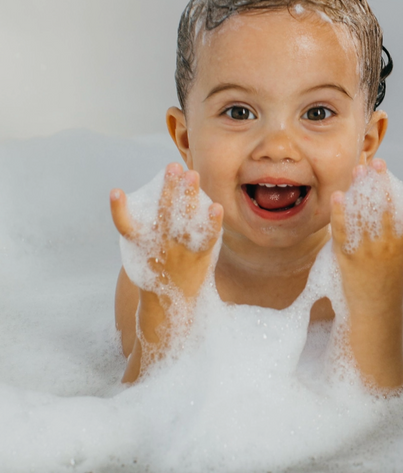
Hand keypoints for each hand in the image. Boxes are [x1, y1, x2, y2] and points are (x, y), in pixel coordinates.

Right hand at [110, 162, 222, 301]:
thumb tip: (163, 195)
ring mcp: (180, 251)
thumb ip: (148, 230)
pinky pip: (207, 238)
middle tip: (172, 167)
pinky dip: (211, 223)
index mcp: (141, 246)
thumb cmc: (157, 272)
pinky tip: (216, 207)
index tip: (115, 192)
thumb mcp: (144, 254)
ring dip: (188, 196)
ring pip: (183, 220)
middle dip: (168, 188)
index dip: (118, 210)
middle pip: (161, 213)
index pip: (125, 226)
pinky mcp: (199, 256)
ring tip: (192, 174)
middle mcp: (159, 246)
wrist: (171, 306)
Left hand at [330, 159, 402, 388]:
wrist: (375, 324)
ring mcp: (368, 252)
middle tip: (379, 162)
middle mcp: (387, 247)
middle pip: (387, 207)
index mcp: (401, 248)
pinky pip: (343, 232)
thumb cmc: (383, 298)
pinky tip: (338, 197)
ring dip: (362, 190)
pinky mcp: (348, 260)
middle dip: (382, 183)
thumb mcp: (393, 269)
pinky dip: (340, 213)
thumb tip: (378, 224)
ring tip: (360, 169)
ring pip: (366, 214)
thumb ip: (389, 246)